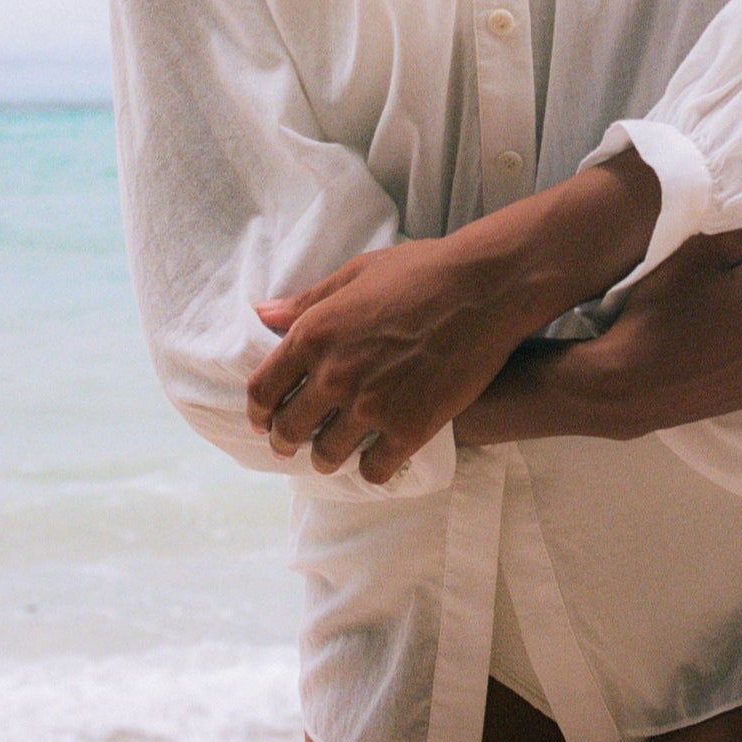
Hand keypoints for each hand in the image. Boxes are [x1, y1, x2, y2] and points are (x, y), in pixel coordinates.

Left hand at [247, 148, 661, 481]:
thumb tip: (263, 313)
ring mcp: (371, 407)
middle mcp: (334, 376)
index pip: (263, 389)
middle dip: (285, 442)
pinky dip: (371, 470)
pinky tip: (377, 460)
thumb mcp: (357, 272)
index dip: (257, 411)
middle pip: (289, 430)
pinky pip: (374, 471)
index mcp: (315, 334)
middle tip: (291, 446)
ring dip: (326, 458)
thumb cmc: (422, 270)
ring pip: (327, 456)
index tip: (262, 420)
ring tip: (333, 455)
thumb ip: (307, 300)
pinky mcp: (409, 429)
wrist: (484, 288)